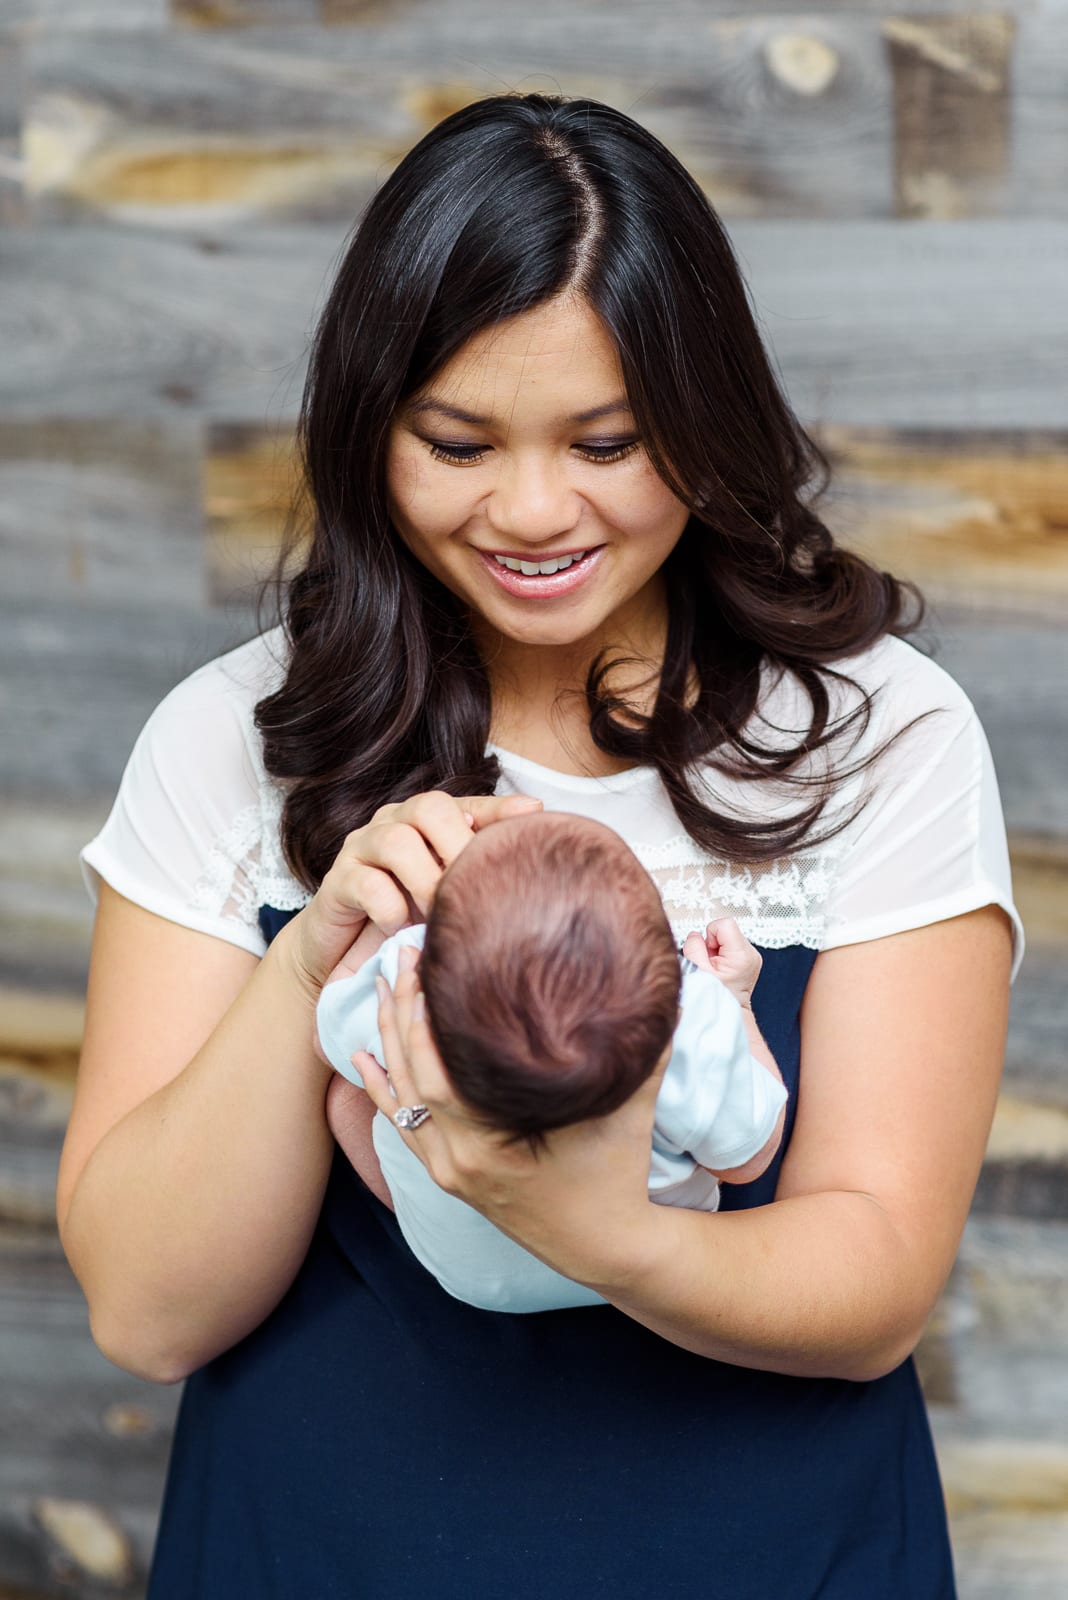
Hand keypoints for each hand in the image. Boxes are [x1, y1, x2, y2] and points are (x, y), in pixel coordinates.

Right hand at [281, 790, 542, 998]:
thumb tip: (528, 852)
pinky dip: (391, 909)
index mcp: (424, 822)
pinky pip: (367, 883)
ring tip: (440, 915)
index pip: (466, 805)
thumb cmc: (406, 920)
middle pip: (429, 807)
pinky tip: (401, 930)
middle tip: (474, 887)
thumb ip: (474, 875)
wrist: (342, 955)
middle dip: (457, 845)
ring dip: (427, 881)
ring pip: (397, 841)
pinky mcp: (336, 882)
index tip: (533, 813)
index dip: (498, 809)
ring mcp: (361, 848)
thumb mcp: (446, 897)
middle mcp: (393, 823)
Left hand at [353, 947, 666, 1290]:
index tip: (425, 965)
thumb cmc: (618, 1176)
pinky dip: (385, 1090)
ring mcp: (450, 1170)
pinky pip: (406, 1126)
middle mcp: (459, 1159)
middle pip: (411, 1077)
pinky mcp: (450, 1175)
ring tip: (382, 989)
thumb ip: (645, 1051)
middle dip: (401, 1014)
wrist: (606, 1246)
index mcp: (490, 1145)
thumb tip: (660, 988)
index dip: (422, 1016)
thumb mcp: (631, 1111)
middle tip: (401, 959)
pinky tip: (366, 1061)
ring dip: (389, 1043)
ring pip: (403, 1099)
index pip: (437, 1072)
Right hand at [682, 916, 761, 1009]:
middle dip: (714, 943)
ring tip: (718, 966)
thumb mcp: (697, 970)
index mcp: (741, 956)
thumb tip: (695, 935)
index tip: (709, 953)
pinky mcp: (750, 957)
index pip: (724, 923)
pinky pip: (733, 944)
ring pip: (729, 936)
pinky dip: (725, 952)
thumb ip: (693, 946)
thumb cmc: (716, 995)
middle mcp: (751, 953)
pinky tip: (723, 967)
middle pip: (726, 929)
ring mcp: (753, 955)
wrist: (729, 1010)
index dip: (710, 935)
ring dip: (719, 948)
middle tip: (712, 963)